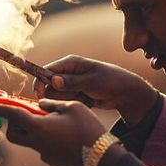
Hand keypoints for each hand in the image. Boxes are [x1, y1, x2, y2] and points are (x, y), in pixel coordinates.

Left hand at [0, 99, 106, 165]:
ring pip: (30, 141)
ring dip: (34, 131)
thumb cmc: (88, 128)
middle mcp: (37, 143)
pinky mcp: (53, 163)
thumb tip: (41, 106)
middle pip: (14, 134)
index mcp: (39, 127)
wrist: (102, 158)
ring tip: (55, 122)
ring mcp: (44, 155)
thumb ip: (52, 104)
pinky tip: (65, 136)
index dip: (0, 110)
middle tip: (26, 114)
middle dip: (14, 124)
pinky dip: (47, 140)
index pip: (13, 116)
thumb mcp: (73, 107)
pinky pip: (44, 148)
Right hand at [34, 55, 158, 126]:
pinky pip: (68, 102)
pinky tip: (90, 100)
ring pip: (59, 96)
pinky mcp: (76, 93)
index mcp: (70, 63)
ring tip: (87, 96)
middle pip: (51, 86)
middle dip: (62, 95)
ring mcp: (72, 83)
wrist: (125, 92)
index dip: (41, 82)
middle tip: (79, 94)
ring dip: (71, 100)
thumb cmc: (110, 81)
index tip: (39, 95)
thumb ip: (72, 82)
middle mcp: (68, 72)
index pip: (47, 71)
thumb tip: (53, 81)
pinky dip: (77, 103)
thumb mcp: (92, 81)